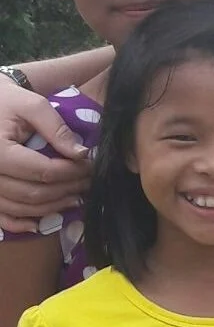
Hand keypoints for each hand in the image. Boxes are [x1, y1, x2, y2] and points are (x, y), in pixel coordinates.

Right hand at [0, 80, 91, 231]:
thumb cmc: (6, 102)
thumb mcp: (32, 105)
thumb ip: (56, 128)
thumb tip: (82, 153)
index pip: (44, 171)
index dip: (72, 172)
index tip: (91, 166)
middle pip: (34, 193)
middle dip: (67, 190)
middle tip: (89, 182)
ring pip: (20, 208)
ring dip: (51, 207)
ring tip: (76, 198)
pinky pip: (0, 217)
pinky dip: (19, 224)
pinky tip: (40, 224)